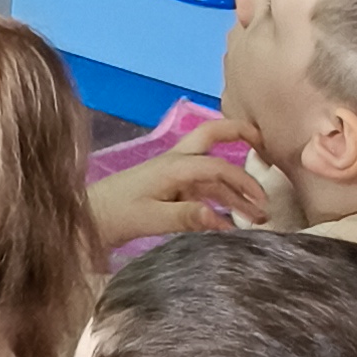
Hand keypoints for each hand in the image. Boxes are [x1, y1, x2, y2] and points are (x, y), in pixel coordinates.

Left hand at [91, 126, 270, 247]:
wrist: (87, 218)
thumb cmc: (116, 215)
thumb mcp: (152, 218)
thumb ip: (188, 217)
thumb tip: (224, 221)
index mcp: (172, 165)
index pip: (216, 165)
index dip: (243, 181)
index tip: (262, 202)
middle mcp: (176, 163)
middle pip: (212, 136)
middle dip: (241, 135)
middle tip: (268, 149)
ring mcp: (173, 175)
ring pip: (212, 173)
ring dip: (236, 189)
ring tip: (259, 217)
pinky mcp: (169, 189)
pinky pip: (203, 190)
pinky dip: (221, 202)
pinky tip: (234, 222)